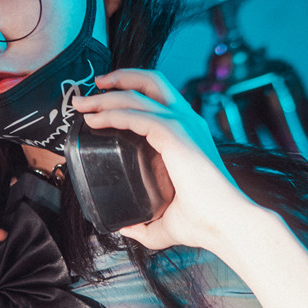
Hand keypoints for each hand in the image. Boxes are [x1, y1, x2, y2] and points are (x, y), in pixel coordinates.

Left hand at [70, 69, 256, 253]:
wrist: (225, 225)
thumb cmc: (203, 222)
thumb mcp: (165, 221)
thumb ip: (144, 223)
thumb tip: (125, 228)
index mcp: (187, 134)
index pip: (158, 99)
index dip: (129, 93)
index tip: (100, 104)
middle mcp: (187, 122)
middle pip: (151, 82)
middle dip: (117, 79)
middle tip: (88, 92)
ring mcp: (183, 125)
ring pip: (139, 95)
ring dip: (106, 96)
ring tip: (82, 105)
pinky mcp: (176, 135)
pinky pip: (138, 114)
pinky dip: (113, 113)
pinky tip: (95, 120)